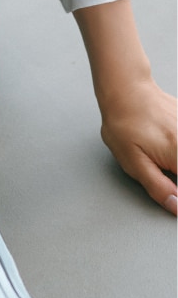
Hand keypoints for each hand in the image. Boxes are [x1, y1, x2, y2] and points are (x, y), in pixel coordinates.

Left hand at [99, 76, 176, 214]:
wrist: (126, 89)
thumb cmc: (124, 122)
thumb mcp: (132, 161)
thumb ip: (158, 187)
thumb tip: (176, 208)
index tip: (174, 194)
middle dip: (176, 176)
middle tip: (165, 172)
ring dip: (174, 165)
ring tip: (163, 161)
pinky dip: (176, 151)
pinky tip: (165, 147)